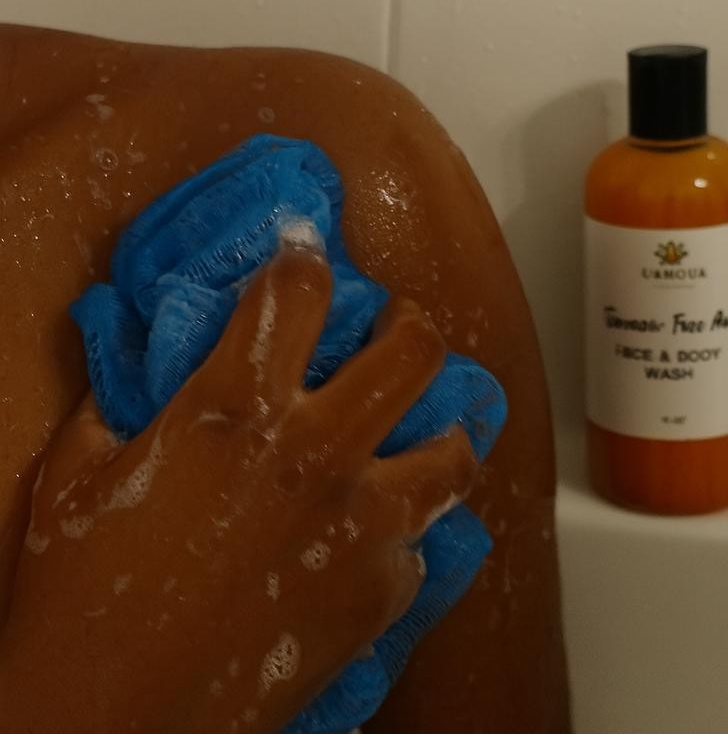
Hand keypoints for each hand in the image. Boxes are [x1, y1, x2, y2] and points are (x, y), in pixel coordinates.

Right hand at [0, 236, 477, 733]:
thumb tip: (137, 370)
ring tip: (425, 433)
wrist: (109, 721)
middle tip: (397, 332)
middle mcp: (316, 453)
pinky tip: (377, 539)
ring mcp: (361, 523)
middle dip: (411, 326)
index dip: (304, 253)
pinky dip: (404, 532)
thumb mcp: (72, 476)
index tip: (307, 245)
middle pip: (413, 351)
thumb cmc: (75, 596)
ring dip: (443, 431)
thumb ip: (114, 405)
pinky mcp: (381, 590)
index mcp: (237, 409)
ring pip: (452, 449)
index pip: (294, 293)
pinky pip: (419, 542)